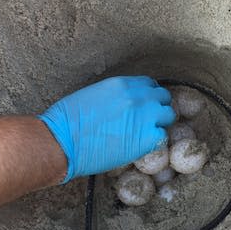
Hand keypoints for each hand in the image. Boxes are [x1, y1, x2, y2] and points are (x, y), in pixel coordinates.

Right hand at [38, 76, 175, 182]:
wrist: (62, 142)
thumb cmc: (68, 120)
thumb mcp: (93, 94)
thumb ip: (115, 95)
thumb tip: (124, 103)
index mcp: (123, 84)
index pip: (149, 84)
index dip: (149, 95)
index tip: (146, 105)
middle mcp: (138, 97)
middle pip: (164, 97)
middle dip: (159, 107)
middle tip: (150, 120)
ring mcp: (145, 117)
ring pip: (169, 115)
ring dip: (160, 123)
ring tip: (147, 133)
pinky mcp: (147, 138)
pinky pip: (163, 136)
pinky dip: (155, 141)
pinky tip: (142, 145)